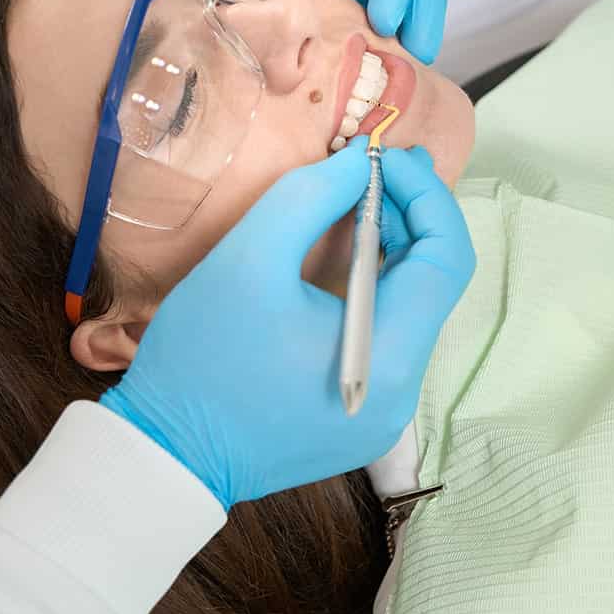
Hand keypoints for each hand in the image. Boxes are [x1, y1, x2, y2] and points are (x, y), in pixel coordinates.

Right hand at [100, 144, 474, 508]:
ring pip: (410, 310)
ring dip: (390, 252)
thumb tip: (363, 162)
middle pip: (433, 283)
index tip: (384, 157)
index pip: (447, 256)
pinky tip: (338, 265)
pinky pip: (387, 340)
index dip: (425, 195)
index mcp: (390, 354)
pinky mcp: (362, 419)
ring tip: (352, 206)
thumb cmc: (202, 356)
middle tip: (367, 171)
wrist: (166, 455)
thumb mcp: (249, 256)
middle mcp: (404, 390)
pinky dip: (372, 292)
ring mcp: (386, 412)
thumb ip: (313, 196)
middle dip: (407, 216)